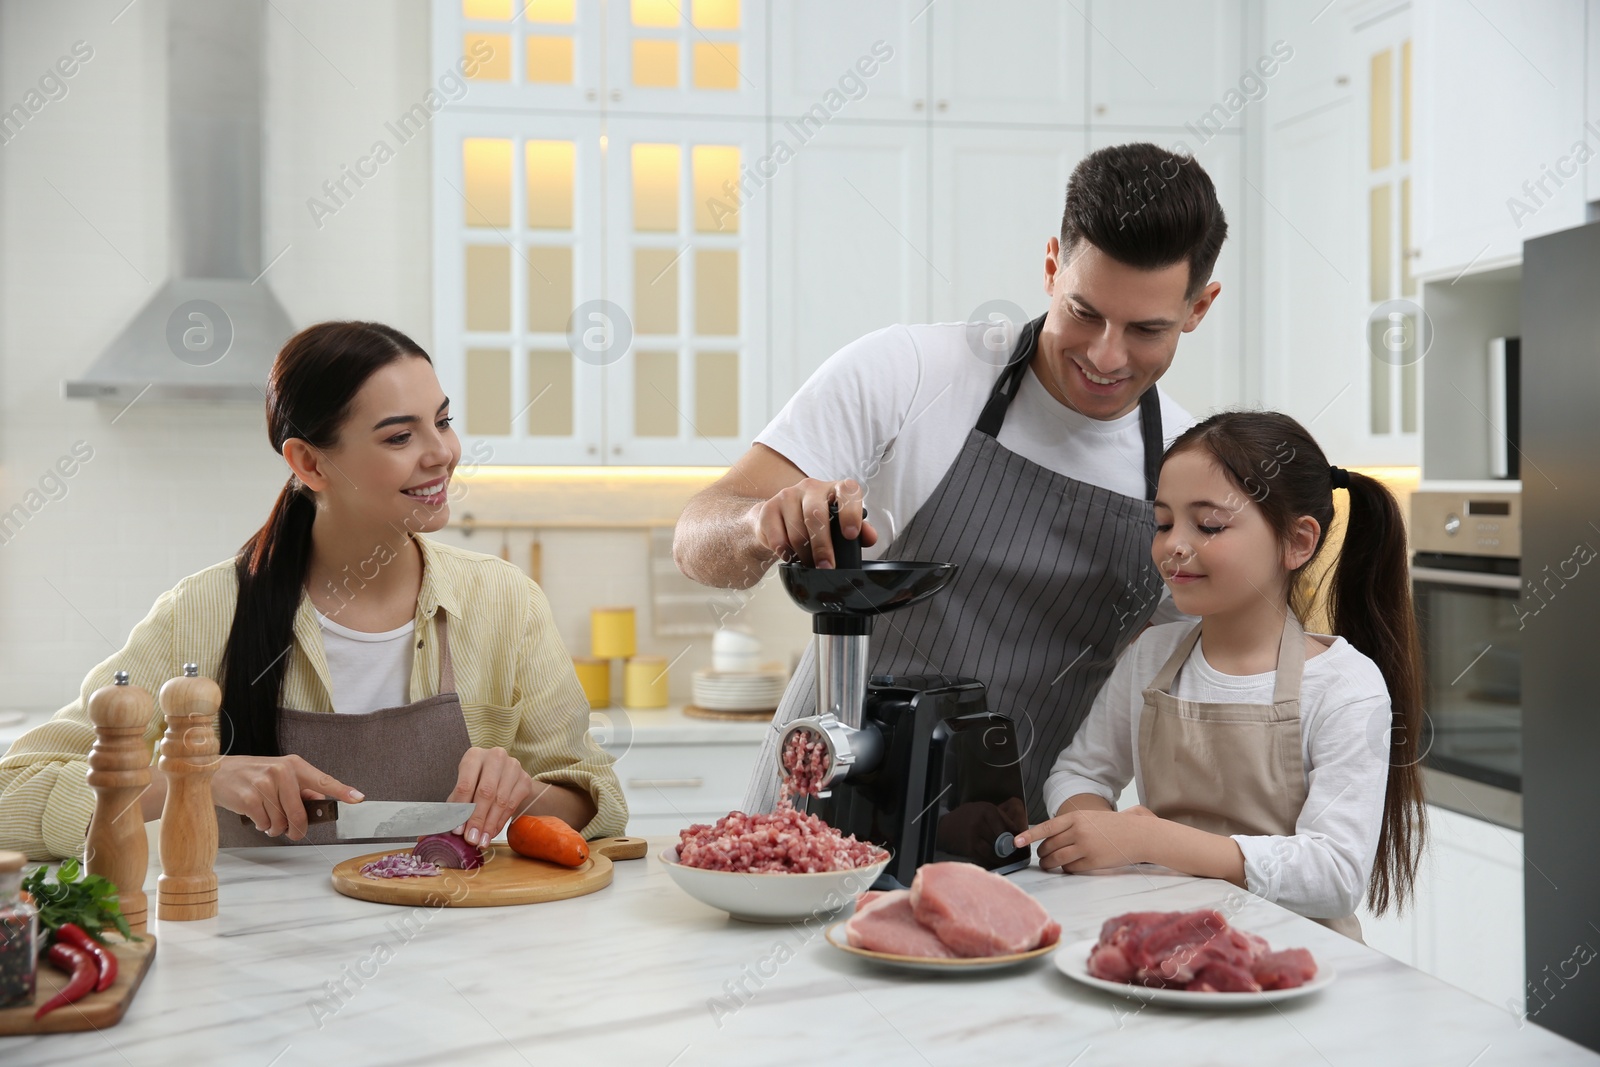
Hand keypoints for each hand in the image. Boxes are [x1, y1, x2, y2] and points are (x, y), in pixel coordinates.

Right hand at [210, 754, 363, 839]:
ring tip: (267, 818)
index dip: (342, 791)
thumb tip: (318, 802)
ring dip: (275, 828)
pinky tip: (256, 816)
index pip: (323, 780)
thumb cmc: (253, 776)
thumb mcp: (279, 775)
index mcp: (294, 765)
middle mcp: (281, 772)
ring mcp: (264, 784)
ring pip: (281, 822)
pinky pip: (264, 824)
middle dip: (297, 828)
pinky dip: (261, 826)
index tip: (358, 798)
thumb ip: (300, 788)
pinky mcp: (249, 798)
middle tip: (292, 831)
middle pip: (300, 813)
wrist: (218, 772)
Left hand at [447, 747, 534, 845]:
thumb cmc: (476, 783)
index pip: (466, 784)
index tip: (458, 831)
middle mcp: (495, 756)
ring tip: (481, 840)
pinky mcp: (525, 779)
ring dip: (489, 824)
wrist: (501, 775)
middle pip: (486, 792)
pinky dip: (500, 822)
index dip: (462, 810)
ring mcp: (513, 767)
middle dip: (477, 819)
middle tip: (471, 839)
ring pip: (501, 800)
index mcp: (474, 756)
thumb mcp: (461, 791)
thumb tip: (437, 833)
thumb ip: (452, 808)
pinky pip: (512, 805)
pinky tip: (491, 832)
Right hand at [746, 478, 877, 568]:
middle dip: (822, 546)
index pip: (847, 492)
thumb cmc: (816, 523)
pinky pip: (777, 535)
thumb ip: (859, 531)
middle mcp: (812, 487)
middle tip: (827, 566)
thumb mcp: (840, 526)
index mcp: (835, 489)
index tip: (851, 535)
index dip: (850, 513)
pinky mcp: (769, 508)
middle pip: (816, 515)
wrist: (778, 520)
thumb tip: (870, 537)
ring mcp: (788, 495)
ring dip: (804, 552)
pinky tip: (790, 556)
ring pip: (796, 528)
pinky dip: (785, 551)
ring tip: (809, 563)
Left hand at [1015, 807, 1160, 873]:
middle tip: (1043, 856)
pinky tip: (1070, 866)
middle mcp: (1078, 831)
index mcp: (1076, 817)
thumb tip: (1050, 838)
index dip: (1029, 835)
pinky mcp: (1092, 862)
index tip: (1016, 841)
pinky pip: (1070, 868)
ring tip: (1049, 865)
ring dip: (1049, 864)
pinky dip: (1066, 869)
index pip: (1046, 827)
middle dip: (1042, 853)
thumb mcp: (1091, 818)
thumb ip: (1072, 826)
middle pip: (1049, 846)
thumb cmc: (1115, 826)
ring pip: (1057, 859)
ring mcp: (1085, 847)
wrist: (1139, 835)